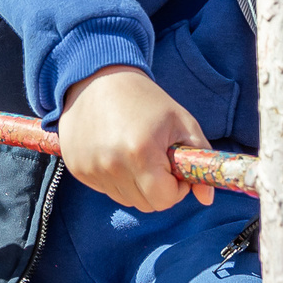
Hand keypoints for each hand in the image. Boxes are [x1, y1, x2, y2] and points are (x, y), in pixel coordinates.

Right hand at [56, 65, 213, 212]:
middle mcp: (111, 164)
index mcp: (141, 152)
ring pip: (125, 199)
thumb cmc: (146, 99)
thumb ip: (201, 160)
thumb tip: (207, 199)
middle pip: (145, 204)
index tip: (174, 170)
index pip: (164, 200)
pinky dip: (114, 177)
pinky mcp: (76, 168)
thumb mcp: (182, 122)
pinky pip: (105, 188)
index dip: (176, 189)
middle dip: (157, 188)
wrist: (98, 78)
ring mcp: (90, 168)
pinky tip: (114, 151)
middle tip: (156, 160)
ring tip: (133, 152)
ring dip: (135, 184)